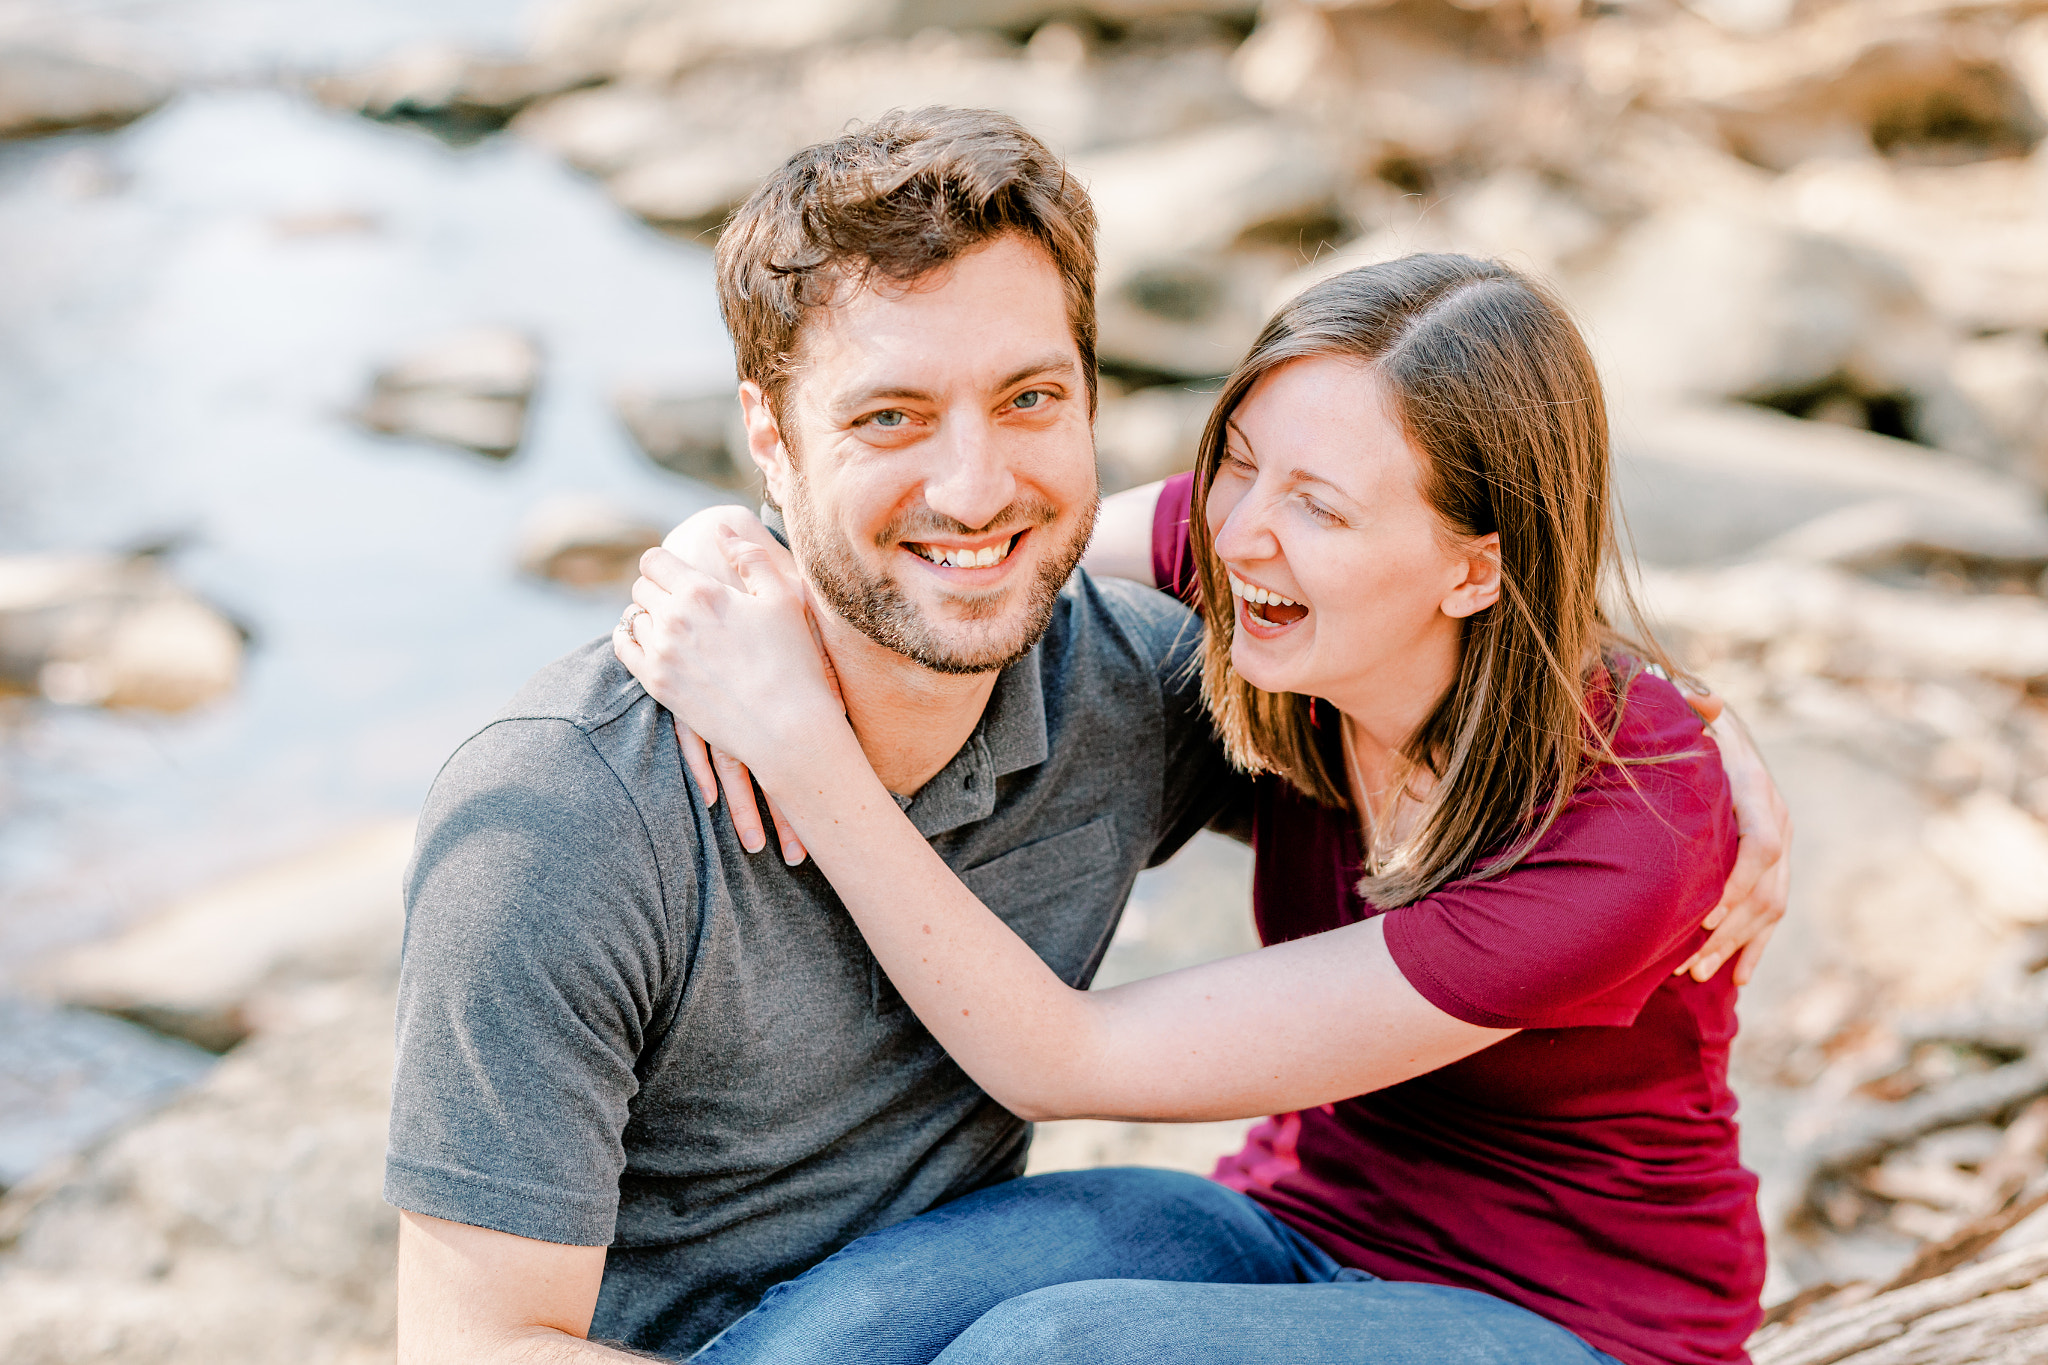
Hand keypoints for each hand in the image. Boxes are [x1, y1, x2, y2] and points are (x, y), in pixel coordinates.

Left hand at [613, 528, 848, 814]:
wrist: (786, 726)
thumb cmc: (792, 660)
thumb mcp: (783, 598)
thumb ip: (750, 556)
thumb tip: (720, 527)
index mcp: (701, 591)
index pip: (654, 559)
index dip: (665, 563)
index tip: (679, 573)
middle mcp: (673, 618)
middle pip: (640, 587)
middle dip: (658, 589)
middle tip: (681, 602)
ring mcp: (660, 653)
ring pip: (633, 618)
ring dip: (649, 617)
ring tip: (674, 627)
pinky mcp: (656, 684)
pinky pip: (623, 649)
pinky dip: (631, 640)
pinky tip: (650, 642)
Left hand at [1678, 698, 1790, 984]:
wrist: (1725, 730)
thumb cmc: (1694, 725)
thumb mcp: (1693, 712)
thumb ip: (1694, 707)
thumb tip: (1703, 700)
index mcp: (1756, 789)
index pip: (1761, 848)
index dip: (1737, 886)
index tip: (1704, 919)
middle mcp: (1777, 820)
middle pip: (1767, 891)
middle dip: (1730, 933)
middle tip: (1690, 965)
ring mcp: (1782, 845)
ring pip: (1770, 909)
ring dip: (1736, 948)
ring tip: (1695, 976)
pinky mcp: (1776, 866)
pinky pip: (1772, 914)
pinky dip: (1755, 948)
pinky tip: (1735, 979)